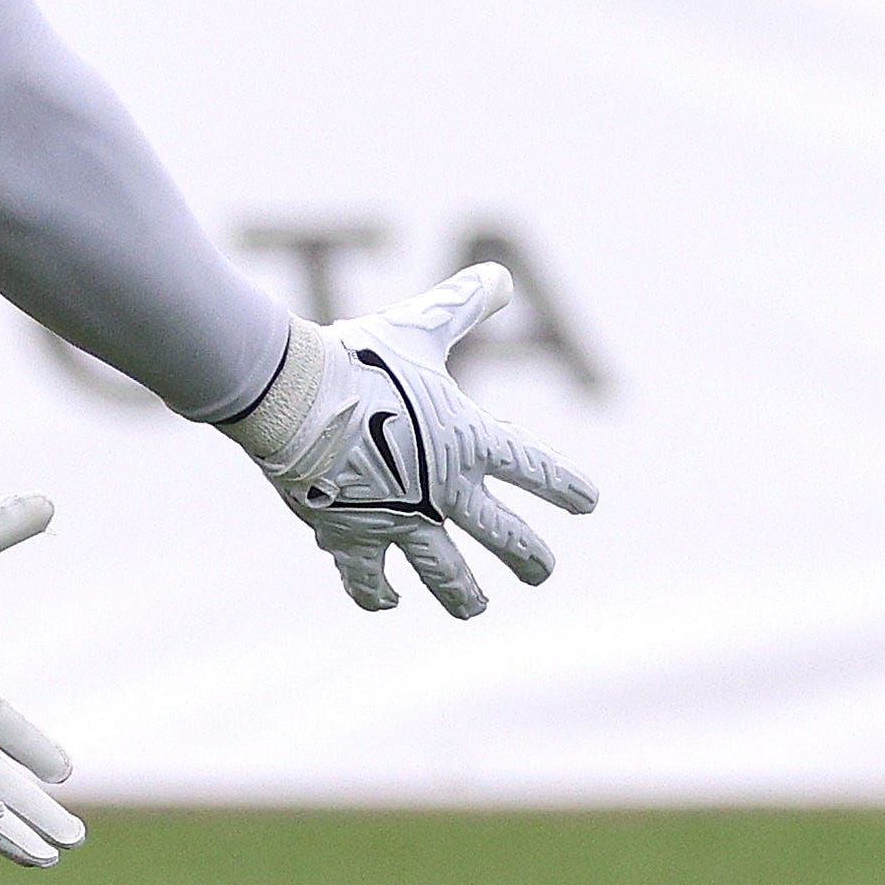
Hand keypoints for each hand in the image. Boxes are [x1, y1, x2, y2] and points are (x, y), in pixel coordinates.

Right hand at [217, 262, 598, 617]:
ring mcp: (400, 520)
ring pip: (445, 573)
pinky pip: (368, 580)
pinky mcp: (352, 538)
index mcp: (469, 439)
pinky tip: (390, 602)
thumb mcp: (418, 326)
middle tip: (542, 572)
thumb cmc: (360, 359)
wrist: (295, 399)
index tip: (588, 503)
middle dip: (528, 557)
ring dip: (463, 594)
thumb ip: (462, 305)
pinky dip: (379, 594)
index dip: (564, 485)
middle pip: (502, 536)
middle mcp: (444, 489)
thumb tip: (503, 276)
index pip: (533, 468)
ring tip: (476, 608)